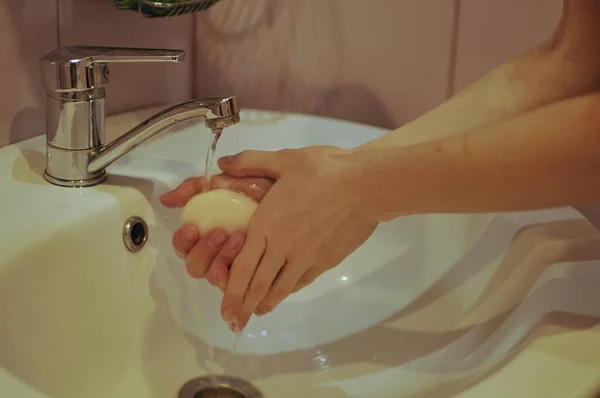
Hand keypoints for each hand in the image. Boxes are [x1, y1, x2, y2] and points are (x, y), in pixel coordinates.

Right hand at [160, 174, 273, 290]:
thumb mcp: (231, 181)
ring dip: (222, 260)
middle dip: (203, 252)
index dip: (183, 241)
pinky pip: (240, 287)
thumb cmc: (267, 188)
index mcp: (208, 231)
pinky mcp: (257, 276)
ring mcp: (238, 266)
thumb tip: (166, 199)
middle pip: (195, 267)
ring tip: (238, 238)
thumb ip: (197, 187)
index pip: (185, 245)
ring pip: (215, 278)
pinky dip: (240, 275)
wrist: (303, 192)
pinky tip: (250, 257)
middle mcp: (219, 253)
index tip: (192, 228)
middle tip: (220, 234)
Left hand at [217, 146, 377, 331]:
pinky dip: (289, 290)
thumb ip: (251, 161)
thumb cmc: (323, 170)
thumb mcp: (284, 160)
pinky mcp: (325, 261)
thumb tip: (222, 162)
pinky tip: (284, 295)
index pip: (242, 265)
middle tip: (234, 323)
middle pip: (258, 283)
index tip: (224, 307)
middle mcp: (282, 246)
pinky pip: (302, 280)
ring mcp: (305, 257)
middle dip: (243, 305)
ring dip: (265, 303)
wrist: (364, 185)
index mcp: (267, 224)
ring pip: (280, 287)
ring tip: (256, 314)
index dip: (230, 289)